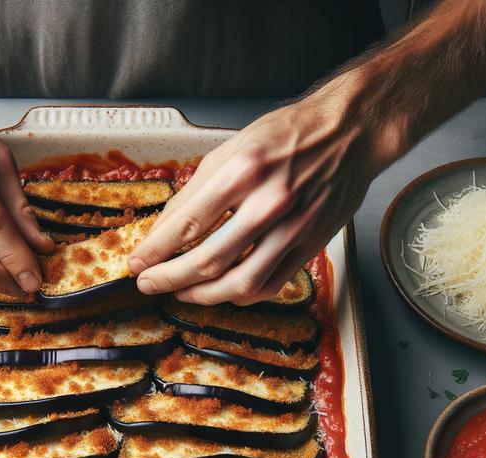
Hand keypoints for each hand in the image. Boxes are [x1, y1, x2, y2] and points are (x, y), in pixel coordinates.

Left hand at [129, 86, 388, 305]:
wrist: (348, 133)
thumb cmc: (289, 135)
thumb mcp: (231, 148)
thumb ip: (197, 190)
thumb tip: (165, 228)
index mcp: (241, 171)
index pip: (186, 224)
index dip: (155, 250)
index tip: (138, 262)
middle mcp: (268, 202)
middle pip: (207, 259)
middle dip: (169, 278)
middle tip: (149, 283)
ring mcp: (292, 228)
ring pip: (239, 282)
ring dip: (202, 295)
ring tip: (182, 293)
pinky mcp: (310, 244)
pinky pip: (271, 284)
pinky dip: (242, 295)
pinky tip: (224, 291)